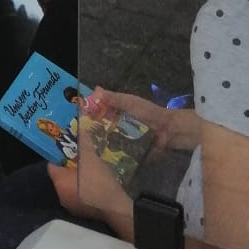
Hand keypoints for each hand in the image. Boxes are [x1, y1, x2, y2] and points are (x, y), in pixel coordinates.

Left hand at [47, 137, 132, 232]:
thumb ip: (84, 142)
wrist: (114, 207)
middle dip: (68, 167)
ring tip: (87, 168)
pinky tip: (93, 183)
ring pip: (68, 187)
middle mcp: (60, 195)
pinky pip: (77, 196)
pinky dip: (82, 189)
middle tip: (79, 157)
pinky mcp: (80, 213)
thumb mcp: (91, 157)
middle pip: (60, 177)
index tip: (67, 149)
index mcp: (59, 182)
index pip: (51, 166)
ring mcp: (70, 206)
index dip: (58, 156)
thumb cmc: (98, 180)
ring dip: (75, 179)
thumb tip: (81, 129)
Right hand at [83, 87, 197, 154]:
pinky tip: (99, 160)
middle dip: (92, 131)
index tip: (79, 118)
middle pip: (103, 126)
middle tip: (79, 137)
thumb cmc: (149, 113)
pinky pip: (118, 153)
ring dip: (100, 144)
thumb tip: (95, 89)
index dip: (91, 113)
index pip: (101, 110)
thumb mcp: (130, 103)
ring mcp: (125, 139)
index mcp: (120, 109)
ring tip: (85, 150)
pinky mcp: (131, 152)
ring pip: (108, 140)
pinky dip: (110, 155)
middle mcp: (121, 123)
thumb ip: (114, 99)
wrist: (169, 132)